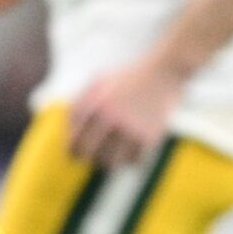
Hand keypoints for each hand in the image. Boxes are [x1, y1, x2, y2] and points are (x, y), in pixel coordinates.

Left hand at [68, 51, 188, 167]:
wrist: (163, 71)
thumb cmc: (127, 77)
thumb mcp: (98, 82)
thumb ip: (79, 105)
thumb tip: (68, 132)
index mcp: (95, 105)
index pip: (74, 144)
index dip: (73, 152)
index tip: (78, 154)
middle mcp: (111, 118)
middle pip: (91, 156)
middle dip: (91, 158)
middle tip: (95, 157)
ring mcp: (131, 128)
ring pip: (112, 162)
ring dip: (111, 160)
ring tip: (114, 153)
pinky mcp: (149, 136)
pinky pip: (133, 161)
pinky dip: (131, 159)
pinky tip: (132, 149)